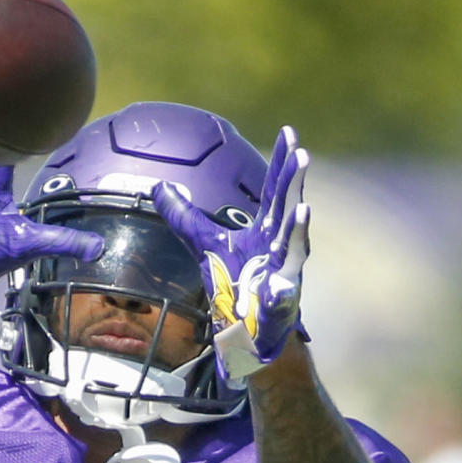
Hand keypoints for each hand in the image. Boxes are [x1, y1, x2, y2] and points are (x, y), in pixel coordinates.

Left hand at [152, 127, 309, 380]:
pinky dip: (283, 291)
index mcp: (266, 229)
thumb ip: (184, 217)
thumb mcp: (204, 244)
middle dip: (295, 184)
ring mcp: (283, 274)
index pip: (274, 189)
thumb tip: (158, 188)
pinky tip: (282, 286)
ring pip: (294, 249)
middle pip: (288, 209)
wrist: (248, 331)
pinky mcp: (280, 306)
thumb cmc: (234, 283)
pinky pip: (282, 297)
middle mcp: (280, 246)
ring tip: (303, 207)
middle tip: (302, 155)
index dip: (281, 161)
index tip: (289, 131)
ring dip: (298, 230)